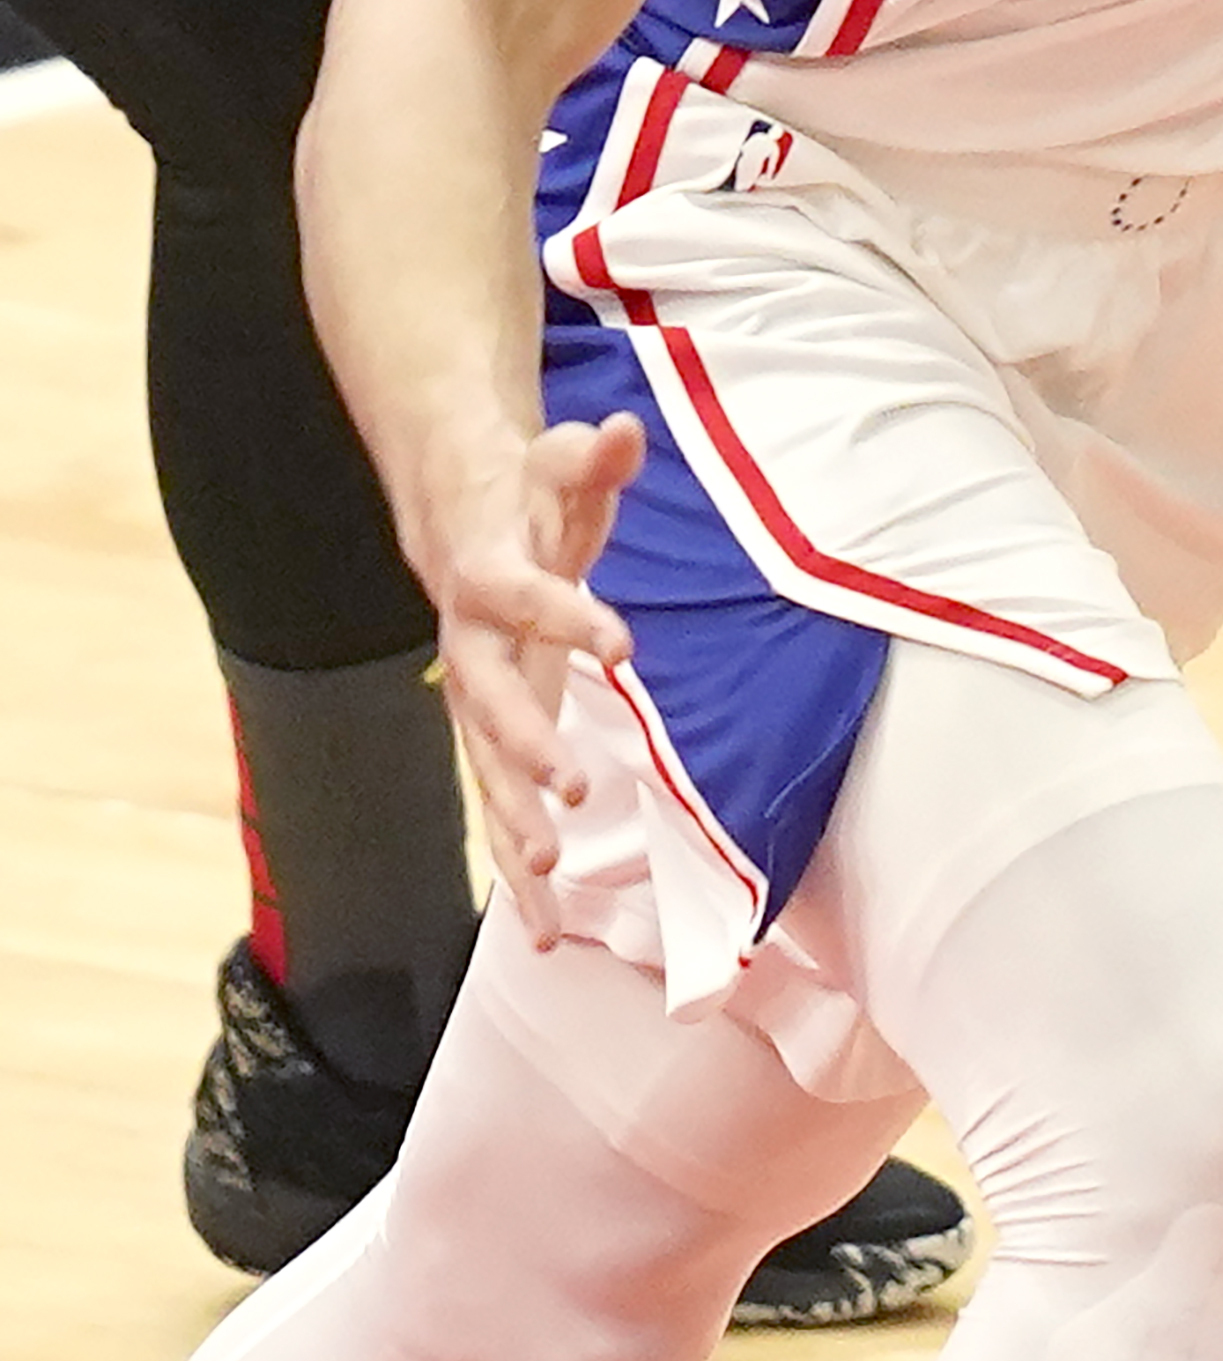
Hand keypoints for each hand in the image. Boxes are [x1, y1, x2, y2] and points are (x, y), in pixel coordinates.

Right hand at [418, 411, 643, 903]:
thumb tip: (620, 431)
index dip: (570, 617)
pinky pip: (500, 810)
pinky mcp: (496, 740)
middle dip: (527, 752)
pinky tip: (546, 929)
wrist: (461, 525)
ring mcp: (479, 703)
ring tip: (549, 882)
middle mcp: (473, 650)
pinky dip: (519, 871)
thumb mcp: (559, 464)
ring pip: (486, 775)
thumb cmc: (524, 498)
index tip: (623, 645)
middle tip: (573, 794)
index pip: (525, 598)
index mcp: (489, 579)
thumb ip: (590, 456)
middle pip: (489, 705)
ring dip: (515, 828)